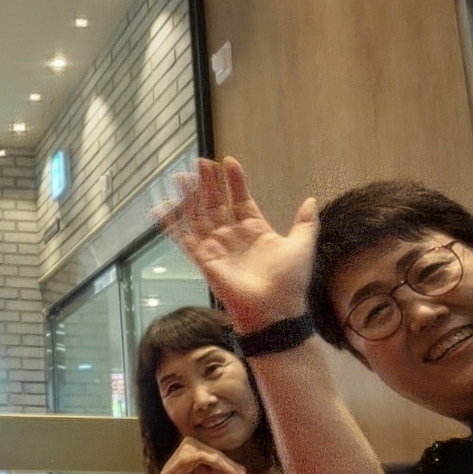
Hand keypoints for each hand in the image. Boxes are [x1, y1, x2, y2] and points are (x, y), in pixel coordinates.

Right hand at [151, 436, 245, 473]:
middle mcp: (191, 440)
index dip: (230, 463)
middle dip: (232, 466)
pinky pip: (209, 460)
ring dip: (229, 468)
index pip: (216, 452)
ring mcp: (188, 447)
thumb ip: (217, 468)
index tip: (242, 472)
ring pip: (215, 457)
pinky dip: (222, 467)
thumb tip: (237, 469)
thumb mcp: (204, 471)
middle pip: (217, 454)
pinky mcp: (188, 455)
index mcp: (194, 442)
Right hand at [153, 156, 316, 331]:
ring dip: (190, 196)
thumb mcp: (301, 246)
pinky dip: (171, 224)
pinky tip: (161, 207)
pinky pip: (184, 238)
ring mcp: (216, 247)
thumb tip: (311, 200)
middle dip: (208, 183)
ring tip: (182, 176)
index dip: (235, 181)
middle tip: (200, 163)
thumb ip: (305, 223)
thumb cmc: (289, 282)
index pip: (241, 199)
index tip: (229, 162)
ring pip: (199, 215)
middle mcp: (232, 236)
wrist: (274, 311)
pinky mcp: (203, 259)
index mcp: (255, 230)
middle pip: (216, 204)